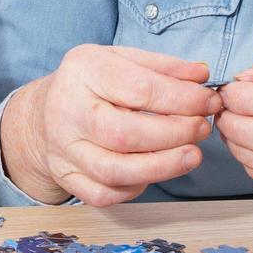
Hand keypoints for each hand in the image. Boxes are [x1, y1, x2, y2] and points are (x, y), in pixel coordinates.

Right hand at [0, 45, 220, 206]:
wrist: (43, 113)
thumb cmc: (92, 84)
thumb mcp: (122, 58)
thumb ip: (162, 66)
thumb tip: (202, 77)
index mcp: (82, 71)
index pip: (138, 89)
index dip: (182, 99)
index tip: (209, 101)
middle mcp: (67, 110)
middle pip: (124, 134)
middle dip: (174, 134)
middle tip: (202, 128)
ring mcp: (63, 149)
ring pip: (114, 171)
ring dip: (162, 167)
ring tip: (191, 155)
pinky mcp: (66, 177)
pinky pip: (104, 194)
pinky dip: (135, 187)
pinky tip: (154, 171)